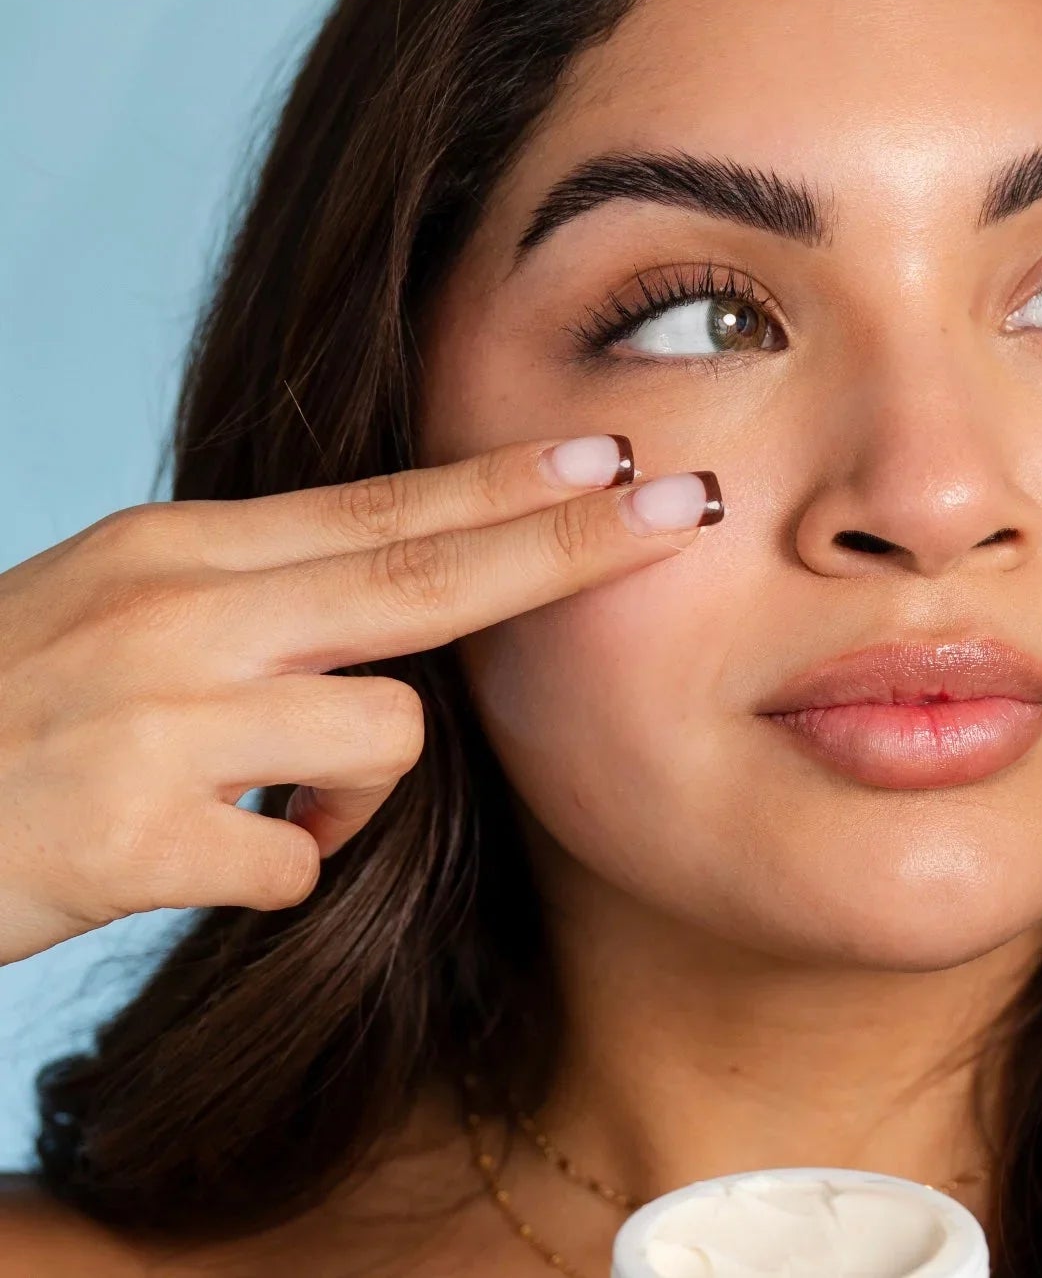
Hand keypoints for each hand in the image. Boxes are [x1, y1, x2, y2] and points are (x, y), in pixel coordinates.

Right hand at [0, 435, 720, 964]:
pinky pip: (294, 863)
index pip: (380, 508)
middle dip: (567, 547)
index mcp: (180, 552)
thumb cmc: (5, 713)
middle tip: (685, 512)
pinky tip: (191, 863)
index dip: (508, 486)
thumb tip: (392, 629)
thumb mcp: (119, 611)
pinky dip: (276, 874)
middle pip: (421, 577)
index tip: (616, 457)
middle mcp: (178, 614)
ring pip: (381, 736)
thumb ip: (257, 602)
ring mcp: (155, 721)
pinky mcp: (129, 839)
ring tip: (258, 807)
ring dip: (355, 796)